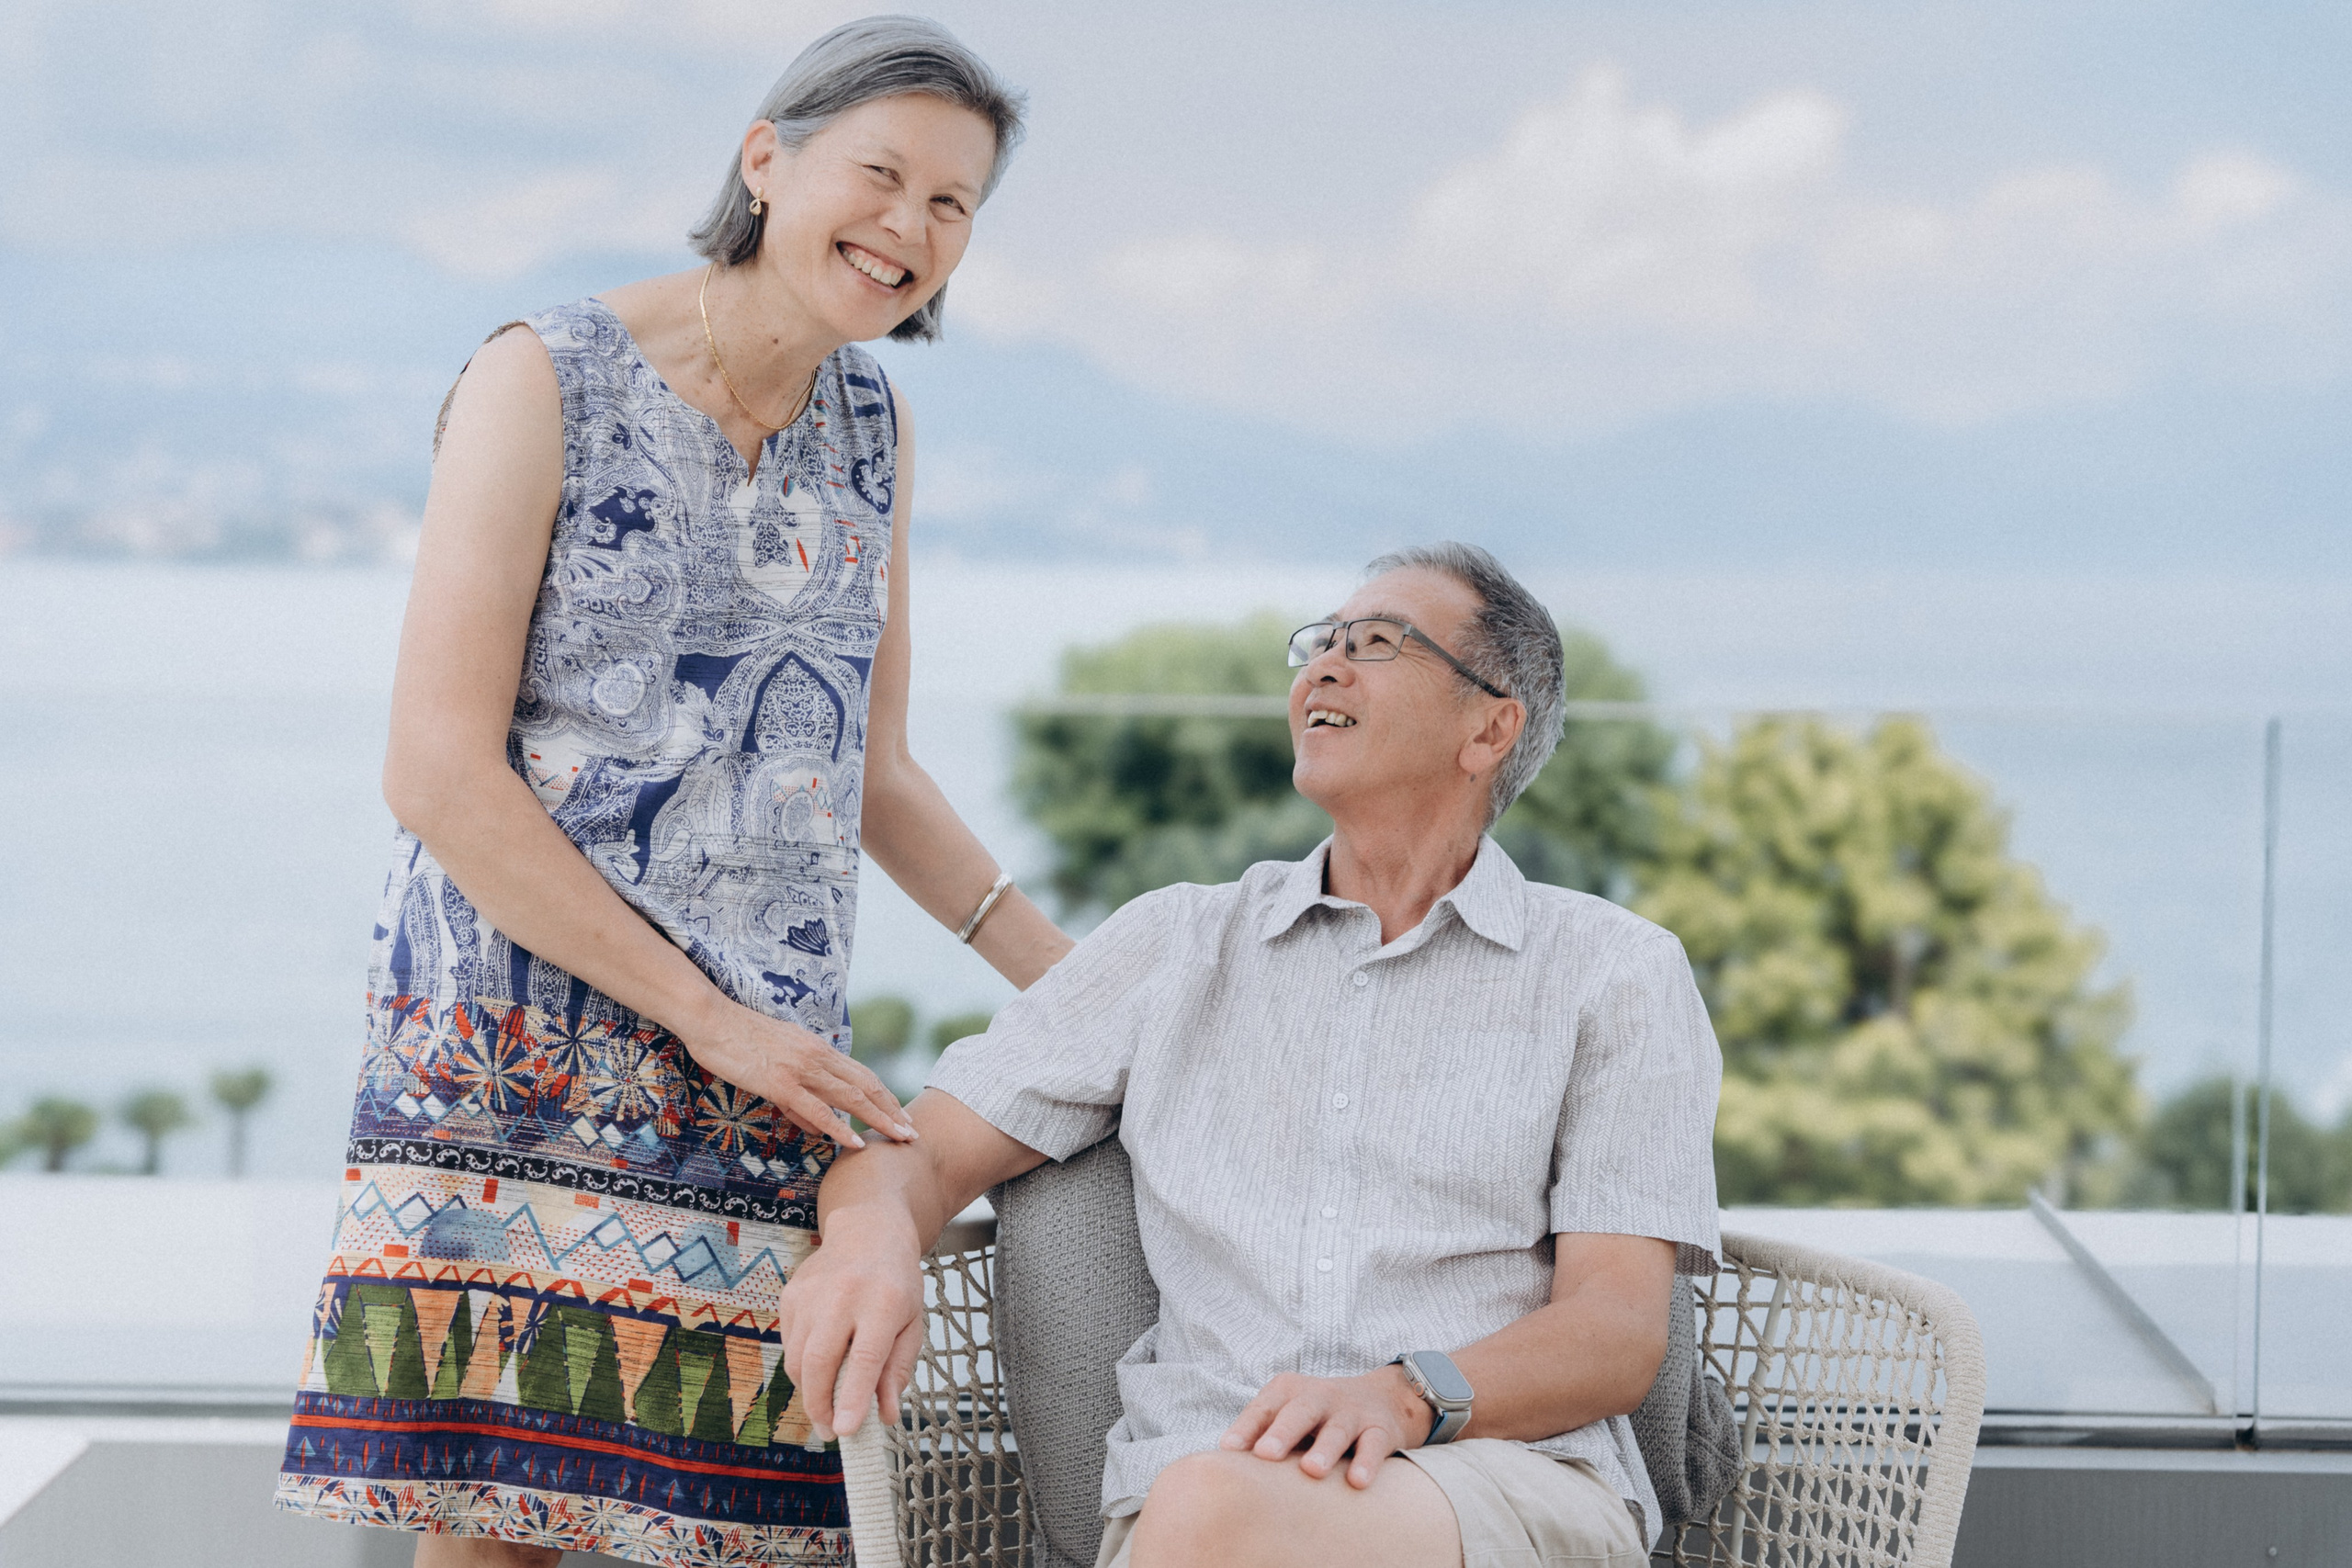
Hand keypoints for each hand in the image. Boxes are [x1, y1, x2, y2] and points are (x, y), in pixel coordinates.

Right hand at [682, 999, 914, 1148]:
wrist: (710, 1018)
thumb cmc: (737, 1040)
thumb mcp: (775, 1062)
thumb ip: (797, 1094)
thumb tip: (814, 1125)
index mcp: (817, 1048)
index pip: (861, 1074)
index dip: (884, 1096)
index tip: (901, 1114)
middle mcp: (816, 1056)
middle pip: (866, 1085)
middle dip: (892, 1110)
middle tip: (912, 1133)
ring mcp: (800, 1068)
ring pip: (850, 1096)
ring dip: (879, 1119)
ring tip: (899, 1138)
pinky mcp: (780, 1082)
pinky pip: (817, 1109)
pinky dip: (840, 1126)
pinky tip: (856, 1142)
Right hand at [777, 1213, 926, 1436]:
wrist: (867, 1231)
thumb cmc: (895, 1282)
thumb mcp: (912, 1323)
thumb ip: (898, 1369)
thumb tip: (886, 1415)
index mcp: (884, 1302)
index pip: (865, 1359)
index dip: (853, 1398)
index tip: (846, 1430)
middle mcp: (843, 1296)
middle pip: (820, 1362)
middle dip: (820, 1406)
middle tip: (830, 1431)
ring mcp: (811, 1294)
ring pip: (798, 1359)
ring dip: (809, 1390)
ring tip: (827, 1402)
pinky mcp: (790, 1295)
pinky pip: (789, 1345)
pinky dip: (802, 1365)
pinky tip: (821, 1362)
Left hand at [1219, 1367, 1434, 1487]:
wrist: (1380, 1399)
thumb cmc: (1316, 1416)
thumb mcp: (1287, 1414)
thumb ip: (1259, 1433)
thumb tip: (1221, 1464)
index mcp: (1289, 1391)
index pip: (1264, 1408)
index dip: (1246, 1428)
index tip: (1229, 1449)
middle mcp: (1319, 1397)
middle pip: (1299, 1412)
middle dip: (1283, 1432)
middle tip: (1266, 1455)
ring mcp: (1351, 1412)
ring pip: (1337, 1430)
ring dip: (1324, 1449)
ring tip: (1312, 1471)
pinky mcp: (1379, 1430)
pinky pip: (1373, 1446)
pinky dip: (1367, 1463)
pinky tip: (1357, 1483)